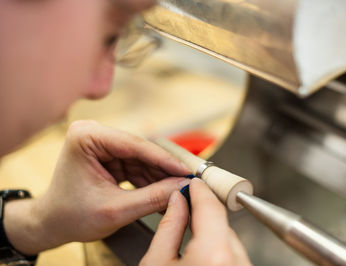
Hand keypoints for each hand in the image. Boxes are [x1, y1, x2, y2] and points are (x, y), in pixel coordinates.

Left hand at [3, 120, 189, 254]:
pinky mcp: (108, 155)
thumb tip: (183, 187)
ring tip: (178, 189)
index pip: (134, 145)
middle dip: (164, 168)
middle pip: (140, 150)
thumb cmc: (70, 216)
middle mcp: (94, 134)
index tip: (186, 170)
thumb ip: (152, 198)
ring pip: (142, 158)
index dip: (164, 159)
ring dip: (159, 175)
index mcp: (86, 137)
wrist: (52, 224)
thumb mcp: (115, 210)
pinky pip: (136, 165)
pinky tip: (164, 189)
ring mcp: (101, 144)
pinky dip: (150, 179)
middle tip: (188, 181)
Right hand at [140, 178, 251, 265]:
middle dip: (205, 219)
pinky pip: (234, 259)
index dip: (200, 191)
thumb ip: (168, 227)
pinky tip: (202, 262)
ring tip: (190, 247)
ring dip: (213, 239)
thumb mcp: (156, 263)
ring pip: (230, 244)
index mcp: (214, 255)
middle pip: (222, 227)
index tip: (194, 183)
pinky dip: (220, 255)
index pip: (211, 208)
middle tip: (186, 213)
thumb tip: (177, 201)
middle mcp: (237, 263)